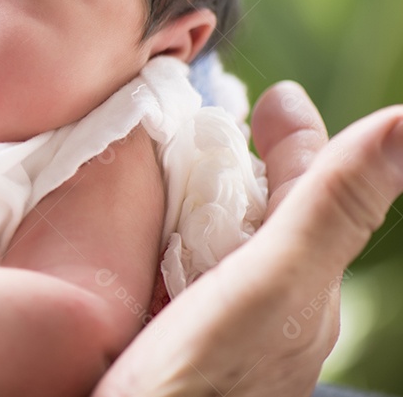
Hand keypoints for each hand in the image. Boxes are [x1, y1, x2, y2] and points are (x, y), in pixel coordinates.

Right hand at [94, 83, 402, 395]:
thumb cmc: (196, 386)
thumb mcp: (271, 286)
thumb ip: (331, 208)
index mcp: (298, 286)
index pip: (310, 187)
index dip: (297, 134)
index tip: (275, 95)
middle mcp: (264, 305)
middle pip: (262, 209)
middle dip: (242, 157)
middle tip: (211, 115)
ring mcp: (215, 325)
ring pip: (216, 236)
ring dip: (197, 191)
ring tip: (166, 157)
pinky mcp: (168, 339)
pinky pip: (174, 267)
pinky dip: (159, 231)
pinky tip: (131, 227)